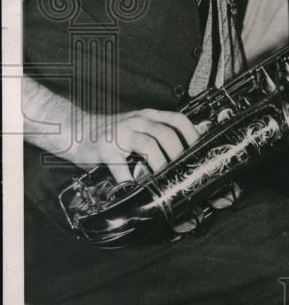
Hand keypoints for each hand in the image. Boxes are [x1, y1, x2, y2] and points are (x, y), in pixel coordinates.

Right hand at [68, 107, 199, 182]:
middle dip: (179, 152)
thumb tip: (179, 157)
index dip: (191, 133)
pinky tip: (134, 188)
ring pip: (149, 144)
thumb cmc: (109, 133)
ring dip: (160, 162)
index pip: (176, 118)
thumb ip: (154, 136)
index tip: (198, 149)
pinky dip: (130, 180)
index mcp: (147, 116)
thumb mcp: (135, 127)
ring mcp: (121, 134)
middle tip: (183, 168)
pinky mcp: (105, 148)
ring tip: (164, 177)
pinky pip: (121, 166)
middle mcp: (136, 122)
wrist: (74, 130)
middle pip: (166, 132)